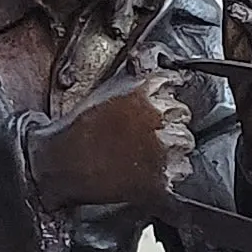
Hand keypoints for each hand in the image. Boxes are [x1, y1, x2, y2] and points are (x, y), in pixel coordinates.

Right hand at [30, 72, 196, 212]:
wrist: (65, 162)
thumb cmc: (81, 128)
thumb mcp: (110, 88)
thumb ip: (140, 82)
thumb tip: (164, 74)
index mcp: (147, 88)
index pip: (177, 83)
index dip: (166, 96)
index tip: (157, 107)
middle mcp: (159, 114)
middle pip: (183, 115)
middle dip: (169, 123)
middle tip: (143, 135)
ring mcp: (164, 147)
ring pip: (185, 144)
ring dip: (172, 148)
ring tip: (143, 153)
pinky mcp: (163, 177)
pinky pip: (181, 172)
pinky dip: (168, 174)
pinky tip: (144, 170)